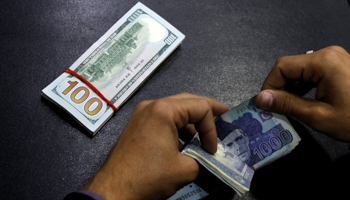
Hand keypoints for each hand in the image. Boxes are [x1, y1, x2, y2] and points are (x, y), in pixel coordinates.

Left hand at [82, 93, 228, 199]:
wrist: (114, 190)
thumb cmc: (148, 177)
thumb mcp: (185, 169)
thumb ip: (204, 159)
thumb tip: (209, 158)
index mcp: (164, 110)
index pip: (200, 107)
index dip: (212, 128)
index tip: (213, 149)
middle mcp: (152, 105)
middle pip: (187, 101)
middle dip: (206, 111)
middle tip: (223, 115)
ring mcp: (142, 114)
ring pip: (175, 110)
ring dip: (191, 122)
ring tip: (203, 137)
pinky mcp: (137, 125)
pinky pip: (163, 119)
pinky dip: (177, 127)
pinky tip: (183, 143)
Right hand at [255, 46, 349, 141]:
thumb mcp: (318, 116)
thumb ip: (286, 105)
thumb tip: (261, 99)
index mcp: (323, 62)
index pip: (282, 67)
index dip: (269, 85)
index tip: (263, 103)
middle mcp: (328, 55)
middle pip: (290, 67)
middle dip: (279, 88)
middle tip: (274, 108)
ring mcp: (334, 59)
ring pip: (300, 71)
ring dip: (290, 89)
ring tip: (286, 108)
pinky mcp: (337, 66)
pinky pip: (311, 74)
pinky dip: (302, 87)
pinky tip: (300, 102)